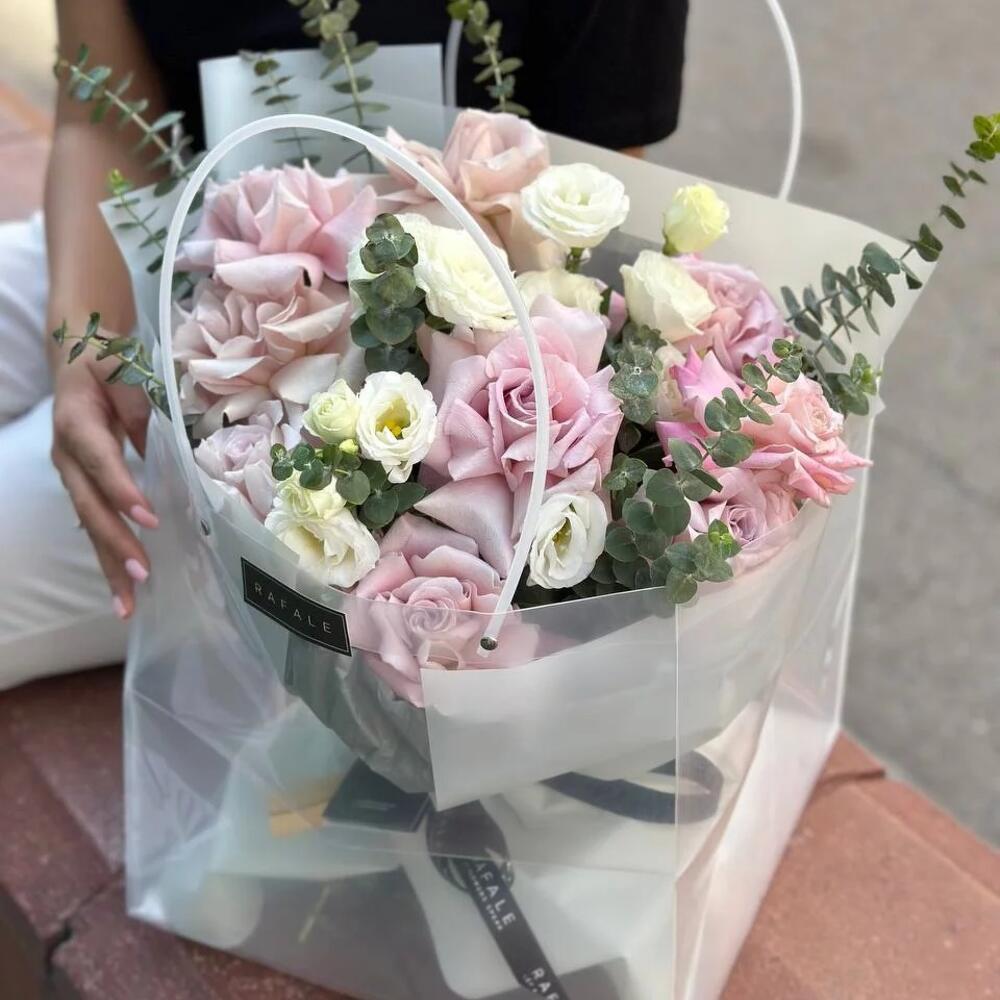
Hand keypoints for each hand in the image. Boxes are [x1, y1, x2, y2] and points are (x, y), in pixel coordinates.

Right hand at [50, 348, 155, 619]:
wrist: (79, 360)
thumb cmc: (108, 365)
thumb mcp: (126, 372)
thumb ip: (140, 408)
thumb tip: (163, 443)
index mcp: (77, 422)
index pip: (100, 461)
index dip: (121, 490)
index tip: (148, 517)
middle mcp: (68, 454)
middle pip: (89, 504)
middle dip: (115, 542)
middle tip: (141, 574)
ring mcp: (72, 473)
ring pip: (89, 523)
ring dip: (109, 562)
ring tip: (127, 602)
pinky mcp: (82, 485)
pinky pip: (94, 523)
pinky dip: (108, 554)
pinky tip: (123, 586)